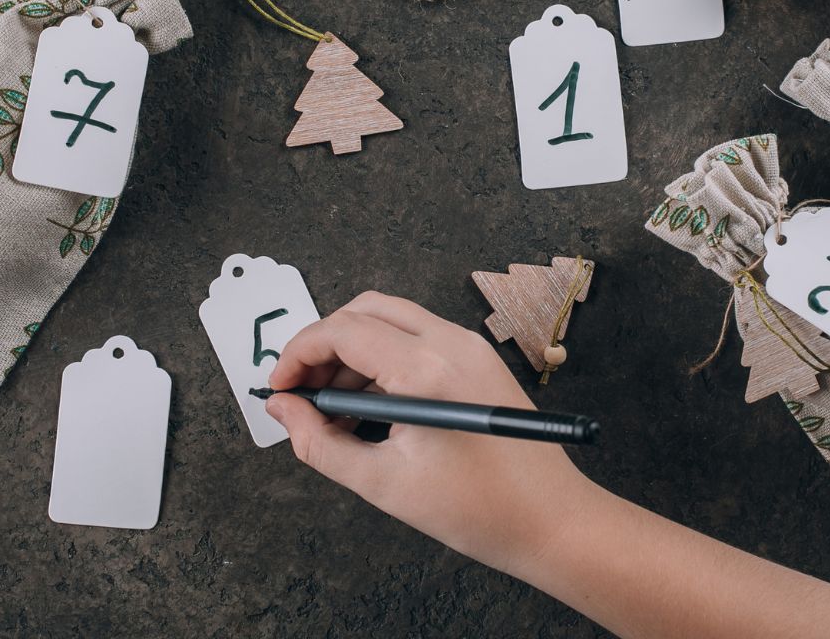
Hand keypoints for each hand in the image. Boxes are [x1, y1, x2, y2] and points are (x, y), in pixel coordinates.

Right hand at [265, 291, 587, 575]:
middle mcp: (450, 341)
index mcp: (427, 369)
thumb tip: (282, 410)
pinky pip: (417, 337)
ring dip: (352, 351)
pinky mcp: (477, 356)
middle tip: (301, 392)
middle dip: (323, 344)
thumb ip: (319, 443)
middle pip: (365, 309)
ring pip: (391, 318)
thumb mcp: (383, 483)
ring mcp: (468, 344)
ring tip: (333, 409)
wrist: (552, 519)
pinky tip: (369, 406)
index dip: (298, 353)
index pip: (343, 330)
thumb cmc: (478, 509)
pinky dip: (383, 358)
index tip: (278, 386)